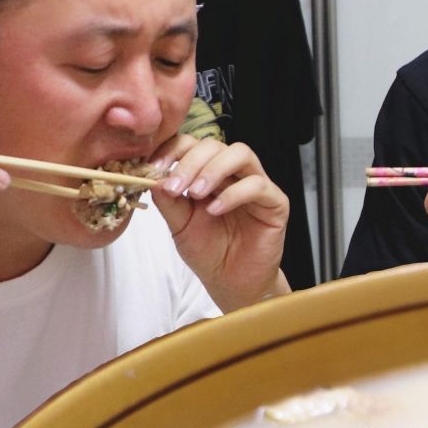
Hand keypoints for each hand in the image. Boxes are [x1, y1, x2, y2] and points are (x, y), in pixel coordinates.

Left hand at [150, 134, 289, 310]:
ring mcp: (256, 185)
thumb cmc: (208, 252)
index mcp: (209, 174)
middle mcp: (233, 174)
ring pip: (240, 154)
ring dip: (214, 169)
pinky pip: (257, 186)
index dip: (173, 150)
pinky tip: (216, 210)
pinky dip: (233, 194)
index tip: (154, 167)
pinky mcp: (275, 203)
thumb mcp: (179, 225)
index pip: (193, 145)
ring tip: (197, 193)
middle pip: (215, 145)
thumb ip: (168, 200)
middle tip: (176, 186)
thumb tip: (152, 176)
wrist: (230, 282)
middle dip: (191, 162)